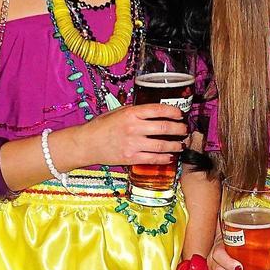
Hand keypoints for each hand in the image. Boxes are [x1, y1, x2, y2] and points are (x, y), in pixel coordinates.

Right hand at [58, 103, 188, 170]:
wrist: (86, 144)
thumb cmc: (100, 127)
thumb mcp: (117, 112)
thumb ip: (134, 112)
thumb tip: (153, 111)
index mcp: (130, 113)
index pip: (157, 110)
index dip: (172, 111)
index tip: (180, 114)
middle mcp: (133, 128)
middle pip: (164, 128)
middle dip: (179, 129)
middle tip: (184, 130)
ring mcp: (132, 144)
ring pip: (161, 145)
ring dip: (175, 145)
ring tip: (181, 144)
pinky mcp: (131, 158)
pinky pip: (152, 159)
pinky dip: (164, 158)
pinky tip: (170, 156)